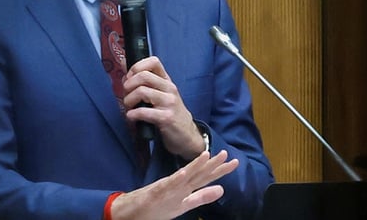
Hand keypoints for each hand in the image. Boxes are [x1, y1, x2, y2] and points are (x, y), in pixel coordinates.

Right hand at [110, 150, 238, 219]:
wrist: (131, 211)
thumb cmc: (157, 207)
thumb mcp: (183, 205)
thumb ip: (201, 197)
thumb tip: (222, 189)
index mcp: (186, 187)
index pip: (206, 177)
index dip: (220, 170)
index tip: (234, 162)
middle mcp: (179, 184)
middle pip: (199, 174)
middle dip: (213, 165)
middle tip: (227, 154)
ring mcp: (168, 187)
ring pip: (184, 175)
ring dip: (195, 165)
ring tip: (207, 155)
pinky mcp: (156, 191)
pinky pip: (167, 185)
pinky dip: (176, 178)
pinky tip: (184, 172)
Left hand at [123, 56, 205, 158]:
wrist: (186, 134)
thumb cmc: (169, 113)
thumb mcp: (161, 94)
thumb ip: (145, 82)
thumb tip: (124, 66)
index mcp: (166, 81)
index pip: (153, 62)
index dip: (136, 66)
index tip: (129, 78)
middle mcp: (169, 89)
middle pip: (144, 76)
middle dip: (128, 85)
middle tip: (126, 94)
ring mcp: (169, 103)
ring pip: (142, 91)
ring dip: (129, 100)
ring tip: (128, 107)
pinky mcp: (166, 118)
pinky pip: (144, 112)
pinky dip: (132, 114)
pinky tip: (131, 117)